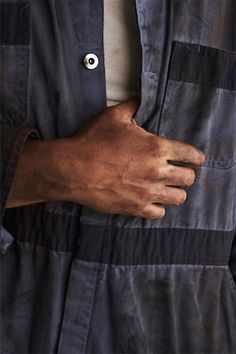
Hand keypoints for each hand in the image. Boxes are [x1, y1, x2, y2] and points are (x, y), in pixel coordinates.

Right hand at [58, 98, 204, 218]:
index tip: (195, 159)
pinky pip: (158, 213)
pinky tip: (152, 201)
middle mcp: (157, 171)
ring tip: (168, 188)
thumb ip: (133, 106)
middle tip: (179, 173)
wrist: (73, 168)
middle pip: (188, 178)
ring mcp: (147, 192)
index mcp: (157, 148)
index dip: (196, 157)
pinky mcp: (135, 207)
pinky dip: (158, 208)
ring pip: (178, 198)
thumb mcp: (114, 116)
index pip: (190, 154)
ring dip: (175, 192)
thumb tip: (140, 98)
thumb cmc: (93, 142)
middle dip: (186, 174)